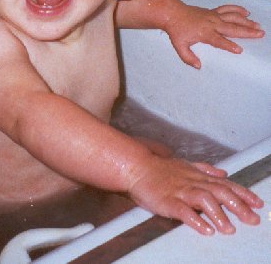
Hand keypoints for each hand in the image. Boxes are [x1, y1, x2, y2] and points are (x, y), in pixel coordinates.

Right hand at [128, 155, 263, 234]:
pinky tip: (206, 229)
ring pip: (203, 200)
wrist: (136, 166)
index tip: (258, 203)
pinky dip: (195, 220)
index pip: (225, 184)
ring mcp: (179, 191)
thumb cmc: (159, 168)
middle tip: (252, 219)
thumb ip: (205, 169)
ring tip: (229, 229)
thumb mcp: (185, 165)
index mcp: (197, 175)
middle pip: (219, 192)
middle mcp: (191, 182)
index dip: (243, 193)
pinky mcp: (167, 201)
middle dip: (238, 206)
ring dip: (218, 214)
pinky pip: (183, 211)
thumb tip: (224, 173)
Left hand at [165, 4, 264, 67]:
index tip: (239, 50)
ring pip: (233, 17)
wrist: (173, 14)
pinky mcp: (213, 11)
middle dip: (246, 32)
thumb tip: (198, 66)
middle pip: (232, 28)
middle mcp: (211, 23)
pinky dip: (237, 9)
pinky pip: (227, 9)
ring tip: (257, 26)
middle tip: (259, 34)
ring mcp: (213, 16)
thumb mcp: (179, 46)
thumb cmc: (177, 30)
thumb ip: (188, 58)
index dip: (229, 45)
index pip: (219, 41)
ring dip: (246, 21)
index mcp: (204, 33)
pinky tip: (246, 12)